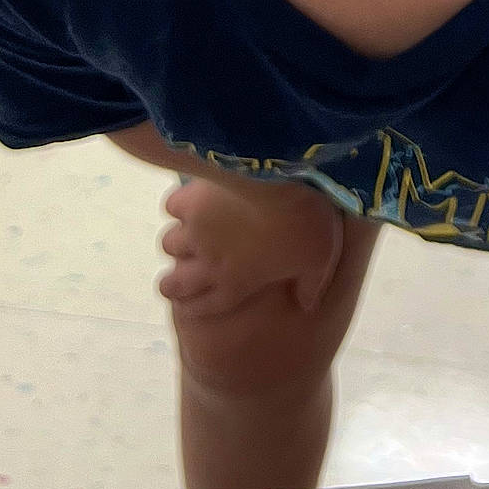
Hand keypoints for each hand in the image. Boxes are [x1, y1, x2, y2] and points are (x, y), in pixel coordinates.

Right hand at [159, 176, 342, 319]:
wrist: (286, 180)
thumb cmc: (306, 225)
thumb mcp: (320, 261)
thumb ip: (310, 286)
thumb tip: (308, 305)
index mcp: (238, 285)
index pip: (200, 308)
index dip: (189, 306)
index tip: (187, 300)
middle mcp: (209, 266)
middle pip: (172, 285)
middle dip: (173, 280)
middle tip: (184, 266)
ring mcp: (196, 233)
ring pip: (168, 245)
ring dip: (178, 239)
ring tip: (192, 228)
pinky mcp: (191, 201)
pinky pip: (172, 207)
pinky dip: (180, 203)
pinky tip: (194, 197)